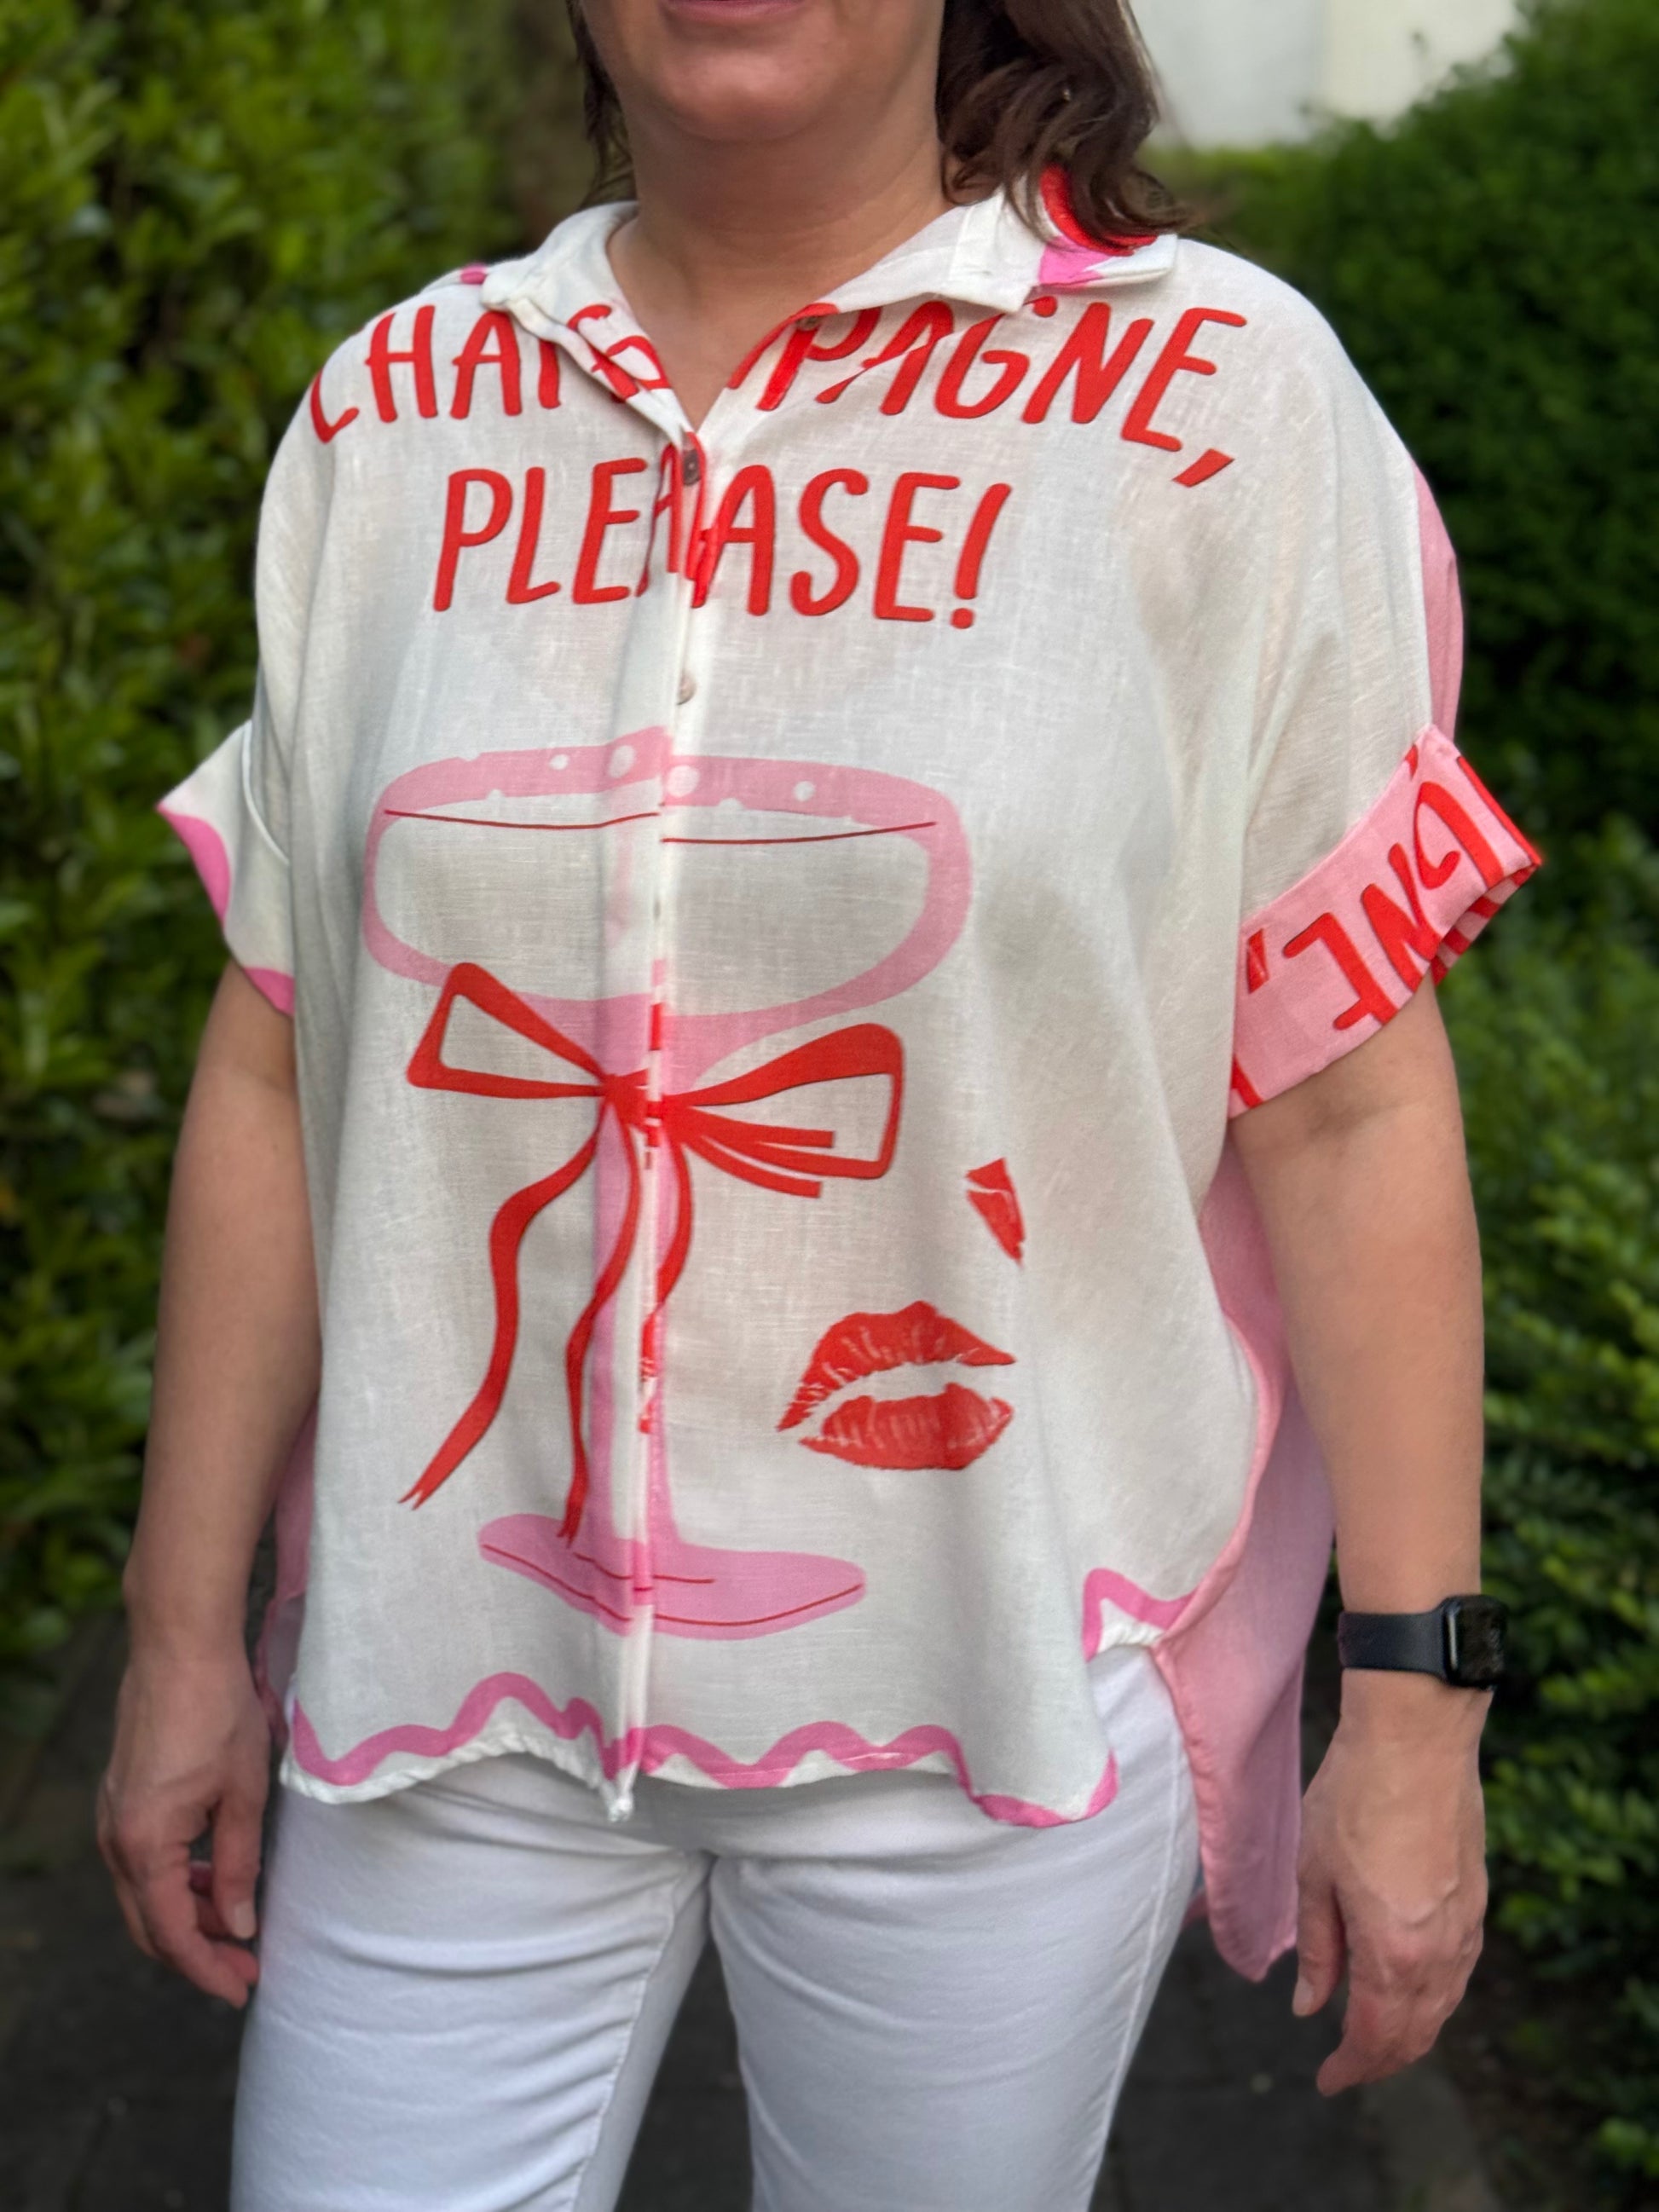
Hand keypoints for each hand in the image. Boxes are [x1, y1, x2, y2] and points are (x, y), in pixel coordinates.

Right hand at [97, 1645, 271, 2006]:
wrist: (179, 1647)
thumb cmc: (217, 1711)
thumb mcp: (242, 1792)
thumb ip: (238, 1863)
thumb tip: (238, 1924)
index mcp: (145, 1844)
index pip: (172, 1932)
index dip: (207, 1968)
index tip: (242, 1988)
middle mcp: (117, 1839)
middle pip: (150, 1924)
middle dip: (196, 1953)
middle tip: (244, 1968)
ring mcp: (113, 1818)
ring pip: (145, 1894)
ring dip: (188, 1916)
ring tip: (237, 1924)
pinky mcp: (122, 1800)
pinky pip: (144, 1862)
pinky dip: (176, 1881)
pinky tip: (214, 1877)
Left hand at [1293, 1671, 1488, 2093]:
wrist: (1415, 1738)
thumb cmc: (1354, 1797)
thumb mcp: (1315, 1873)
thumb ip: (1316, 1947)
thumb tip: (1309, 2005)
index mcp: (1391, 1951)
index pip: (1374, 2036)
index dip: (1349, 2067)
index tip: (1325, 2080)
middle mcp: (1438, 1952)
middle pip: (1414, 2034)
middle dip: (1380, 2060)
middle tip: (1345, 2067)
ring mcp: (1464, 1928)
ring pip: (1441, 2007)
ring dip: (1409, 2033)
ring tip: (1371, 2037)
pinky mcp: (1475, 1902)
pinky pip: (1456, 1973)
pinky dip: (1432, 1998)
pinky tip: (1408, 1990)